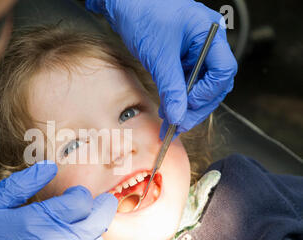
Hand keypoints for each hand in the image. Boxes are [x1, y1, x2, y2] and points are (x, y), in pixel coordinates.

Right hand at [0, 161, 116, 239]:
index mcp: (43, 221)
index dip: (80, 194)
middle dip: (102, 207)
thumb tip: (49, 167)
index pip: (82, 200)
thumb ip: (22, 183)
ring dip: (91, 231)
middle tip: (102, 201)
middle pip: (99, 220)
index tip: (73, 195)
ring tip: (79, 227)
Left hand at [86, 0, 237, 138]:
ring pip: (200, 85)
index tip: (188, 105)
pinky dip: (179, 96)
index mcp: (209, 33)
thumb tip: (179, 116)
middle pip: (214, 82)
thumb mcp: (159, 55)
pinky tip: (169, 108)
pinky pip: (187, 81)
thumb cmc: (142, 13)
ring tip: (172, 118)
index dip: (208, 93)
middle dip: (198, 105)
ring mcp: (194, 49)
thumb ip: (171, 88)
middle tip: (181, 122)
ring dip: (187, 104)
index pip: (223, 70)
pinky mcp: (181, 56)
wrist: (123, 3)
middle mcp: (206, 41)